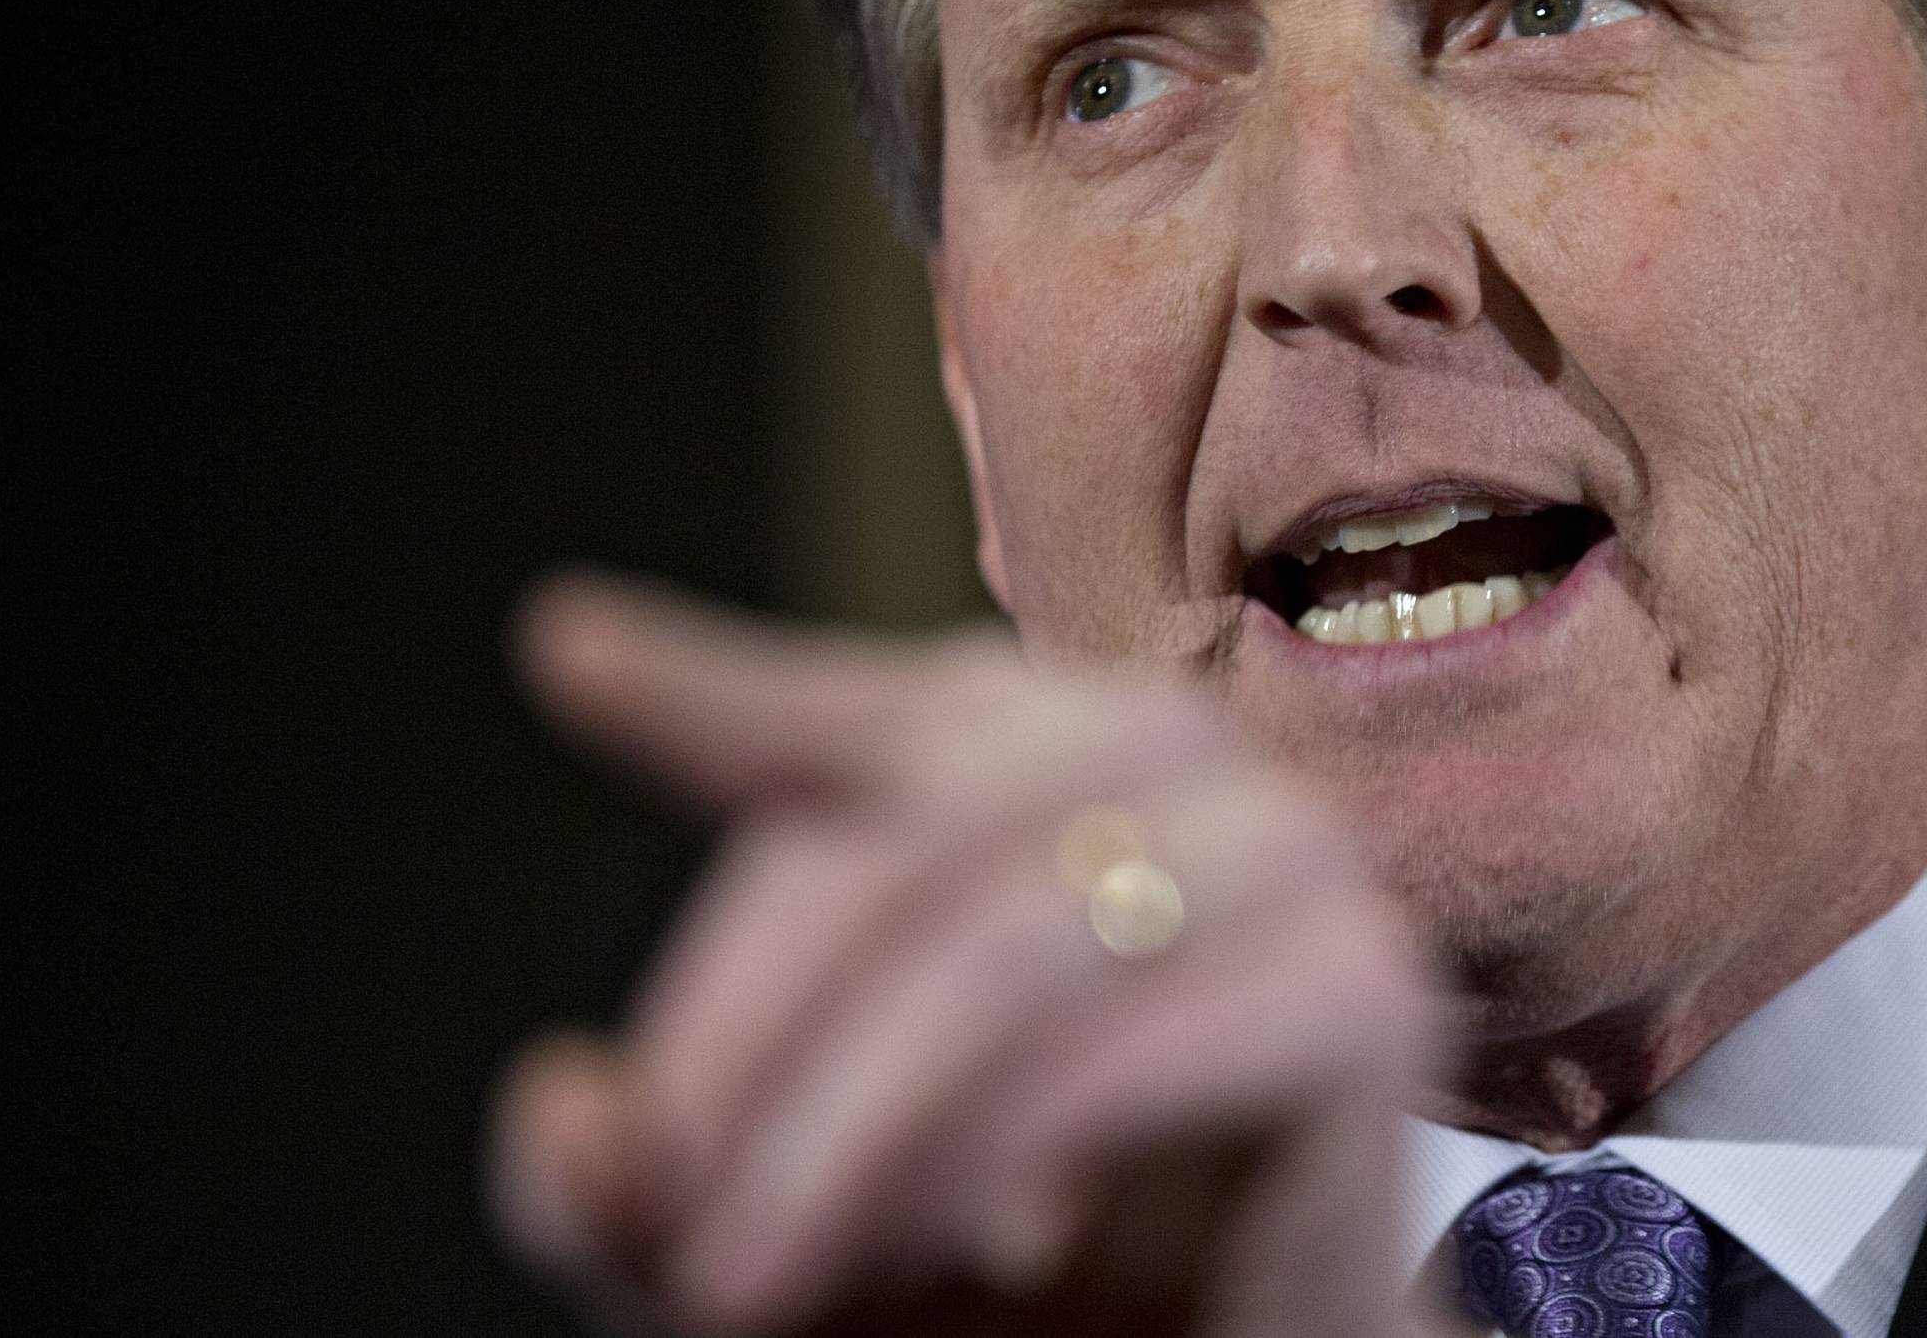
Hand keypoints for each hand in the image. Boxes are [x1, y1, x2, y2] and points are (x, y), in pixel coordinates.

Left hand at [486, 571, 1454, 1336]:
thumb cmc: (993, 1270)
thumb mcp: (768, 1236)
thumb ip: (641, 1188)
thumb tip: (566, 1115)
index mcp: (1003, 754)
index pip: (842, 722)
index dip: (705, 690)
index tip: (564, 652)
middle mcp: (1146, 750)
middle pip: (894, 855)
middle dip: (757, 1066)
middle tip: (695, 1262)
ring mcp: (1276, 846)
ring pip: (1010, 951)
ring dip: (869, 1137)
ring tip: (782, 1283)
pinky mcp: (1362, 985)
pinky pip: (1161, 1036)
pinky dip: (1044, 1144)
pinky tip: (1008, 1241)